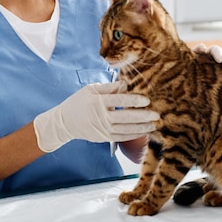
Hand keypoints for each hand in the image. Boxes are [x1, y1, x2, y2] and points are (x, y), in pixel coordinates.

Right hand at [33, 82, 159, 152]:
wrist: (65, 122)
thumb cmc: (79, 102)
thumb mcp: (91, 89)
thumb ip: (109, 87)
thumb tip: (125, 84)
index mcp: (98, 102)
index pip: (119, 101)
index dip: (134, 100)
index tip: (146, 100)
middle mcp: (102, 117)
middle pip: (126, 117)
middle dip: (143, 116)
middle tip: (156, 114)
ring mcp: (103, 129)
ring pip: (126, 130)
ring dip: (142, 128)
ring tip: (154, 124)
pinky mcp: (105, 137)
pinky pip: (122, 137)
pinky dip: (134, 135)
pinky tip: (144, 132)